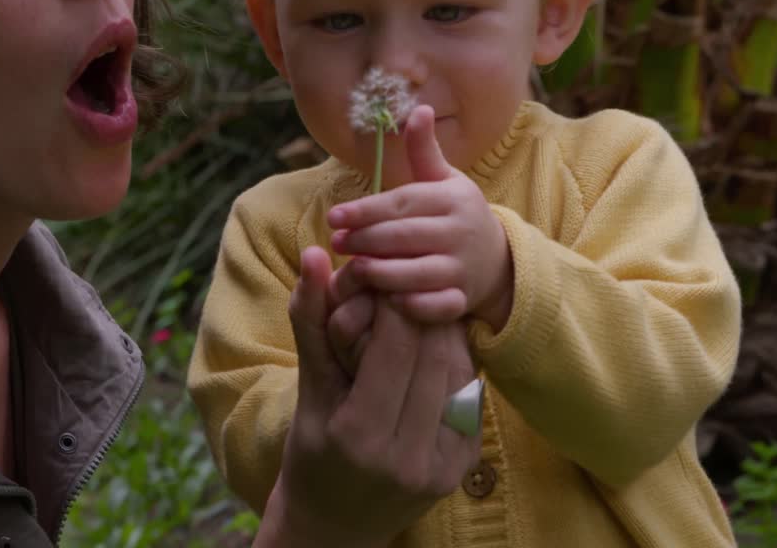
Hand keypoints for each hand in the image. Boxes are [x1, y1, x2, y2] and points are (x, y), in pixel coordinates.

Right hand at [256, 246, 480, 547]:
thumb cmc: (311, 451)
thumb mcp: (307, 387)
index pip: (397, 344)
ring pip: (460, 371)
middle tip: (409, 288)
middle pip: (435, 354)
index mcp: (360, 435)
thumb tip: (314, 255)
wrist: (337, 524)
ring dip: (444, 334)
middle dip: (423, 311)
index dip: (395, 301)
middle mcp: (406, 456)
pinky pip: (469, 397)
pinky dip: (454, 366)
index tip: (384, 281)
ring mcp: (441, 466)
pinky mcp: (463, 468)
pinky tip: (435, 353)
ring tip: (422, 317)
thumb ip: (312, 319)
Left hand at [328, 105, 515, 330]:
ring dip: (379, 273)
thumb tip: (418, 108)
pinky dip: (409, 305)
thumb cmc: (456, 215)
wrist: (498, 260)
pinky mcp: (462, 300)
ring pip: (414, 274)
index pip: (400, 203)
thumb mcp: (445, 180)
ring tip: (351, 270)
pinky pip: (433, 306)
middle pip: (402, 238)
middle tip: (336, 243)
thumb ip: (424, 150)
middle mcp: (459, 232)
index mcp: (451, 199)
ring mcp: (462, 269)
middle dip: (363, 241)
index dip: (364, 211)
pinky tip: (384, 300)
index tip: (334, 217)